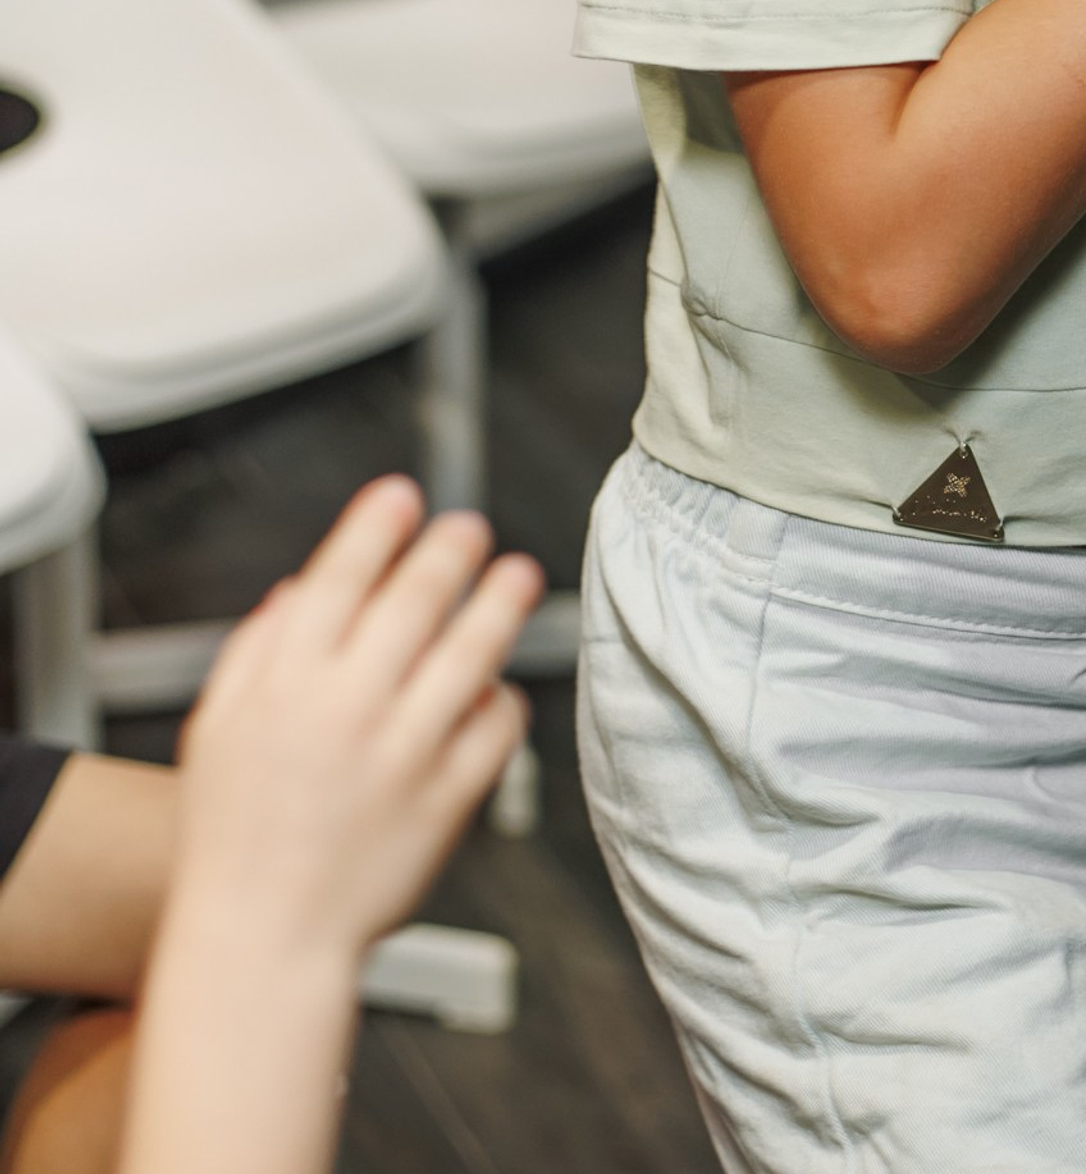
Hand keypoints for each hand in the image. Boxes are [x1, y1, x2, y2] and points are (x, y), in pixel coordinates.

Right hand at [162, 478, 540, 973]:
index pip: (338, 578)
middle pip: (416, 600)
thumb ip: (255, 653)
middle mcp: (344, 709)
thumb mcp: (216, 732)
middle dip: (449, 549)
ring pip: (470, 653)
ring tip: (518, 573)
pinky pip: (494, 729)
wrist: (262, 942)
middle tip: (469, 527)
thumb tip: (297, 587)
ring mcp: (401, 754)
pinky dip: (501, 701)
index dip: (376, 525)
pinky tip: (496, 687)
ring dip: (500, 603)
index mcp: (282, 686)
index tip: (404, 494)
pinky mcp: (445, 799)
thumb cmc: (234, 834)